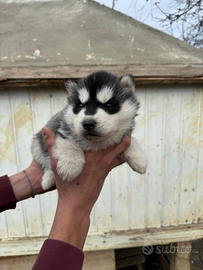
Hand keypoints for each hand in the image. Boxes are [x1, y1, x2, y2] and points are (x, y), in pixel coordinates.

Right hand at [42, 127, 130, 249]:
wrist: (76, 205)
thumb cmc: (66, 186)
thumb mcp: (57, 164)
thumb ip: (52, 145)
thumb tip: (45, 129)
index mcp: (92, 155)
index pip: (106, 138)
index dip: (111, 127)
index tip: (113, 119)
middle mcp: (103, 159)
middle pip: (120, 143)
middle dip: (122, 132)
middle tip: (122, 123)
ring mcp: (107, 166)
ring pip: (122, 151)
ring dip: (124, 142)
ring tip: (125, 132)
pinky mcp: (107, 172)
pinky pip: (118, 159)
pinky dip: (121, 152)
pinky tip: (120, 148)